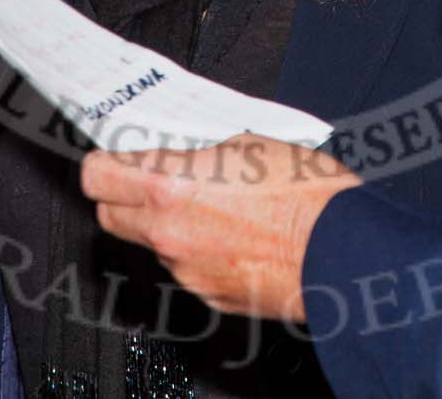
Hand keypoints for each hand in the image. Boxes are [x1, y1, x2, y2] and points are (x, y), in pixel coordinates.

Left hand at [80, 134, 360, 322]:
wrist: (344, 250)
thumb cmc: (308, 196)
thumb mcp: (249, 144)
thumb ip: (201, 153)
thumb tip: (188, 157)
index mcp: (170, 186)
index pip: (97, 176)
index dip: (105, 164)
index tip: (115, 158)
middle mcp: (169, 233)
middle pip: (109, 215)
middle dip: (124, 197)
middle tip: (152, 180)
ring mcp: (187, 270)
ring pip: (151, 244)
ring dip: (167, 226)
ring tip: (214, 207)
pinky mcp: (209, 296)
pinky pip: (186, 270)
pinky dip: (199, 253)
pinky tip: (234, 236)